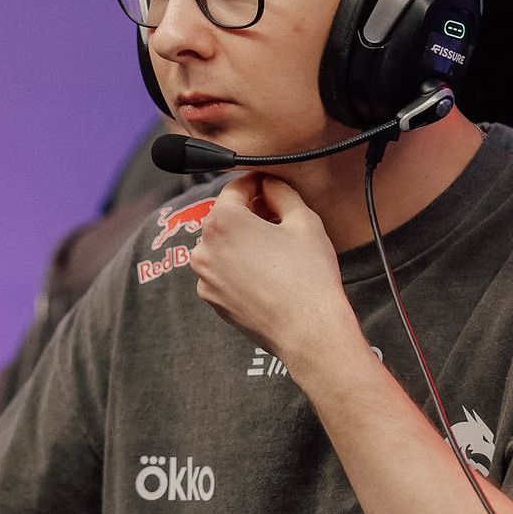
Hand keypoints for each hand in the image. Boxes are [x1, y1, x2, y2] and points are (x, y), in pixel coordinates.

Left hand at [191, 172, 356, 364]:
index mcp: (223, 221)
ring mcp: (205, 277)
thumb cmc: (308, 275)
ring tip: (274, 249)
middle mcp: (204, 248)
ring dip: (242, 241)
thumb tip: (269, 185)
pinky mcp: (212, 300)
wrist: (307, 331)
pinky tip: (265, 274)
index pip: (235, 188)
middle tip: (278, 218)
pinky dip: (238, 267)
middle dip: (250, 213)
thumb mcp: (304, 219)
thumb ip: (281, 192)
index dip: (256, 182)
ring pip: (222, 246)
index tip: (269, 185)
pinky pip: (222, 272)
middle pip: (225, 218)